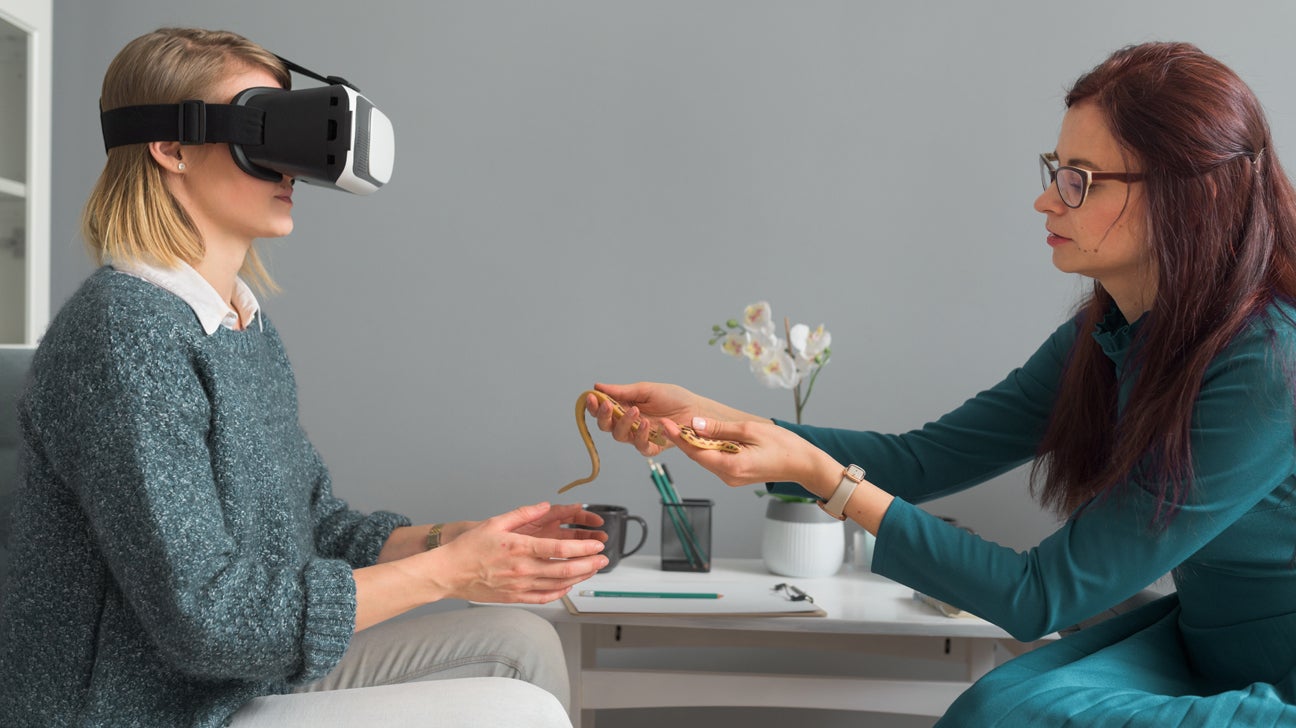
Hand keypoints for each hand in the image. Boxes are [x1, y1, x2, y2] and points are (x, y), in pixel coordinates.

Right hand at [429, 502, 607, 603]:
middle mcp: (522, 569)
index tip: (596, 545)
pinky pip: (543, 598)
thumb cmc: (468, 548)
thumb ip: (523, 514)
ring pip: (558, 585)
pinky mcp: (514, 598)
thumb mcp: (495, 522)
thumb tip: (544, 505)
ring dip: (579, 578)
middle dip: (589, 564)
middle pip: (565, 569)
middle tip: (603, 559)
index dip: (583, 547)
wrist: (448, 573)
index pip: (560, 548)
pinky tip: (568, 586)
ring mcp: (519, 586)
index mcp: (520, 548)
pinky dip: (560, 592)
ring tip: (591, 571)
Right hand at [588, 382, 757, 455]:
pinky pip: (641, 446)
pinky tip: (646, 424)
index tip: (591, 397)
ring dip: (623, 423)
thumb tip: (597, 386)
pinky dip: (641, 436)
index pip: (603, 410)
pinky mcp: (653, 447)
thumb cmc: (674, 398)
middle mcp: (629, 423)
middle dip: (603, 416)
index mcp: (625, 407)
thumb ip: (623, 391)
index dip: (594, 405)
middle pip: (606, 426)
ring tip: (634, 411)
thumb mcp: (647, 390)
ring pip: (620, 437)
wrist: (697, 409)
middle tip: (607, 405)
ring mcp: (640, 436)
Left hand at [658, 417, 840, 494]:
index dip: (679, 437)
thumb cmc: (783, 446)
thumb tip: (696, 424)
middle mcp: (728, 476)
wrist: (803, 464)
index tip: (666, 424)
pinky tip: (705, 436)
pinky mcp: (735, 475)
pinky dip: (709, 449)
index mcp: (731, 466)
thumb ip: (721, 429)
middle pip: (698, 456)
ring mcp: (731, 478)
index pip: (696, 452)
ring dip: (696, 444)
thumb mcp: (750, 430)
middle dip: (684, 440)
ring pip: (706, 458)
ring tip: (682, 427)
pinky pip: (716, 461)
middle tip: (669, 421)